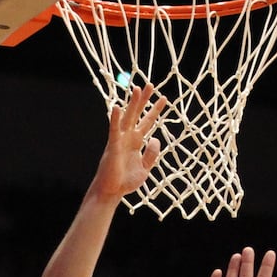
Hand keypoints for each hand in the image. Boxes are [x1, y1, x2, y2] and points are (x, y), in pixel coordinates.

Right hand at [92, 85, 165, 199]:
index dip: (155, 110)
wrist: (112, 192)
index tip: (163, 98)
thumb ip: (152, 154)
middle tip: (150, 85)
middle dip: (144, 100)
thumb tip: (156, 139)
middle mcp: (128, 138)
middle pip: (137, 115)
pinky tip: (118, 107)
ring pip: (127, 118)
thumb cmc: (126, 181)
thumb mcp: (145, 168)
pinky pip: (114, 130)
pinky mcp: (113, 146)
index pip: (147, 122)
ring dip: (132, 104)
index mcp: (136, 142)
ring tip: (137, 89)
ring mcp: (120, 140)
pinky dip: (115, 119)